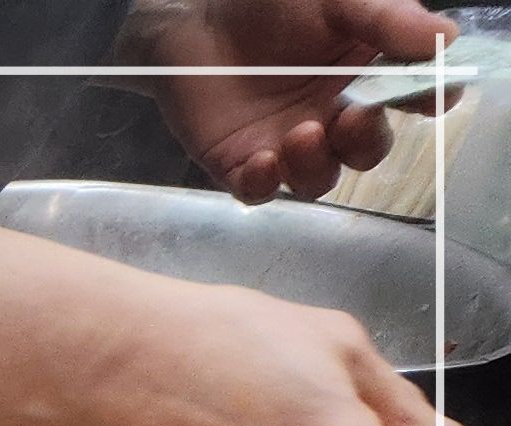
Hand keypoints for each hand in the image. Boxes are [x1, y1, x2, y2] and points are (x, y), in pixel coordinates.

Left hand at [128, 0, 456, 200]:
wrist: (195, 14)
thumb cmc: (272, 5)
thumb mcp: (340, 1)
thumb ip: (388, 20)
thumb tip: (446, 39)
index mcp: (368, 75)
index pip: (413, 98)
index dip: (429, 101)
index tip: (433, 97)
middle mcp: (334, 115)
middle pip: (366, 149)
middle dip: (367, 140)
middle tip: (353, 117)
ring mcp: (287, 144)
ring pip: (317, 178)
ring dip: (316, 163)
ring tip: (302, 132)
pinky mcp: (240, 162)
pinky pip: (258, 191)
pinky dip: (264, 183)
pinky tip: (264, 161)